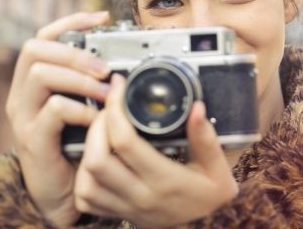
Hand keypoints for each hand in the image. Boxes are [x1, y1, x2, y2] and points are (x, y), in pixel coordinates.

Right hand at [6, 12, 111, 226]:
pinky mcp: (33, 139)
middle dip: (75, 53)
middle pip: (36, 49)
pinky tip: (96, 119)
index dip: (71, 21)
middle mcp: (23, 93)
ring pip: (41, 74)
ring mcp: (24, 116)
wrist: (64, 190)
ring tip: (107, 93)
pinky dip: (80, 110)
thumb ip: (95, 84)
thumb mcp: (86, 107)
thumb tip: (126, 61)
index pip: (43, 36)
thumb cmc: (79, 144)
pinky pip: (53, 110)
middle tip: (105, 68)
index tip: (102, 17)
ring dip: (80, 79)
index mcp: (36, 80)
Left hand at [74, 74, 238, 227]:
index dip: (116, 110)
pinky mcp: (118, 215)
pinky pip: (86, 199)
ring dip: (88, 150)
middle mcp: (141, 196)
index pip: (126, 143)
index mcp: (165, 180)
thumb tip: (196, 108)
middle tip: (109, 107)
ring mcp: (127, 208)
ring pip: (86, 181)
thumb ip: (206, 138)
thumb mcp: (218, 167)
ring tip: (101, 129)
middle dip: (96, 126)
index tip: (120, 87)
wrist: (207, 227)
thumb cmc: (211, 194)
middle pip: (97, 159)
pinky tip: (97, 158)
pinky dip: (84, 176)